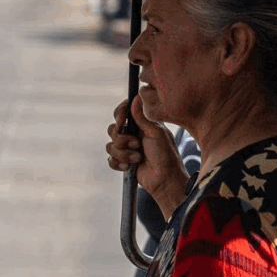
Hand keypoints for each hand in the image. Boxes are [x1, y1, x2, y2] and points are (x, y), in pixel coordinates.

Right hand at [105, 96, 185, 213]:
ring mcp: (127, 148)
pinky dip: (118, 164)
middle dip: (122, 139)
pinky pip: (110, 159)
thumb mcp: (156, 133)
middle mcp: (133, 134)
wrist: (165, 180)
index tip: (122, 122)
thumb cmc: (166, 155)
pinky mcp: (123, 162)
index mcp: (142, 124)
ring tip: (137, 159)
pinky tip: (129, 167)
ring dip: (123, 154)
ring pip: (110, 146)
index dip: (119, 114)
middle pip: (112, 129)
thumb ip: (143, 117)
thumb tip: (135, 97)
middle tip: (137, 145)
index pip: (123, 112)